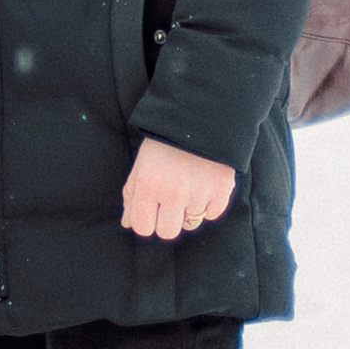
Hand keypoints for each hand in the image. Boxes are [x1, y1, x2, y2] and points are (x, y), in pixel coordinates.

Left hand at [120, 135, 236, 241]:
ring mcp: (199, 193)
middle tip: (170, 201)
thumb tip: (128, 223)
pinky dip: (209, 204)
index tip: (151, 210)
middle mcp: (173, 193)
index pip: (142, 228)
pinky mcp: (221, 191)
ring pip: (191, 223)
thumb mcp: (141, 164)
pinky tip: (204, 184)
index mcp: (148, 186)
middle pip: (167, 232)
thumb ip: (132, 195)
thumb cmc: (164, 142)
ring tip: (188, 185)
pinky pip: (212, 214)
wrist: (199, 116)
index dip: (146, 221)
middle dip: (167, 220)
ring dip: (189, 209)